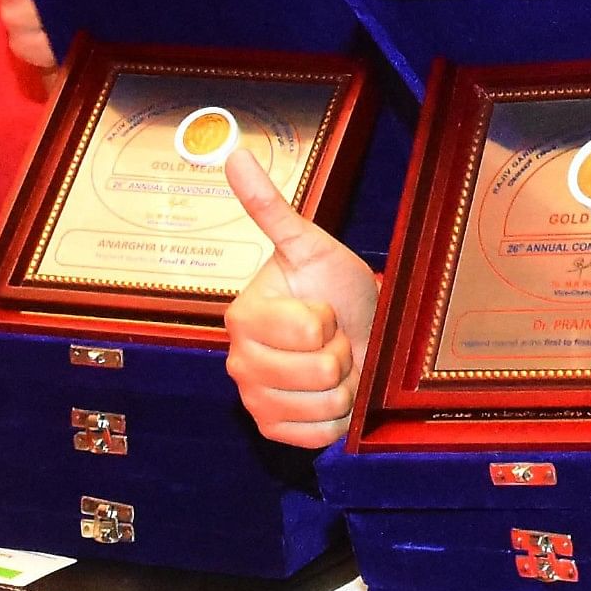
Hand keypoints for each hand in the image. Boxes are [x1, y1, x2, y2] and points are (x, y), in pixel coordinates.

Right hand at [219, 143, 378, 448]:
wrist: (356, 331)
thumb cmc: (336, 290)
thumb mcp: (310, 245)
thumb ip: (270, 207)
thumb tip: (235, 154)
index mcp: (243, 316)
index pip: (307, 329)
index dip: (329, 319)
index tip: (324, 309)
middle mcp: (239, 361)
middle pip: (318, 371)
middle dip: (341, 353)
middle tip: (333, 338)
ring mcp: (254, 399)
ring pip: (323, 404)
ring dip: (342, 385)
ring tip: (333, 365)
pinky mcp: (273, 431)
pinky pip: (318, 436)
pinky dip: (336, 419)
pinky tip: (328, 396)